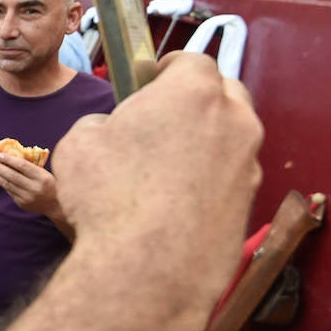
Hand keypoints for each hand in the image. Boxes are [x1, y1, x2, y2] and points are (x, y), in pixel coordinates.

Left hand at [0, 148, 65, 224]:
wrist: (56, 205)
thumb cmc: (49, 184)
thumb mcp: (45, 173)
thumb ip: (31, 166)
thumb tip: (11, 154)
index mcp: (42, 177)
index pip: (23, 166)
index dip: (10, 160)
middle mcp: (34, 188)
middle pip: (12, 176)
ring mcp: (27, 197)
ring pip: (8, 184)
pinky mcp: (22, 203)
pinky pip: (9, 191)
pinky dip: (1, 183)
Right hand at [52, 52, 262, 318]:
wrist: (146, 270)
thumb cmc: (109, 197)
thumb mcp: (80, 142)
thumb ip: (104, 124)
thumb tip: (115, 133)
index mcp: (194, 91)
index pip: (191, 60)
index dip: (168, 69)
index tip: (151, 80)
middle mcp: (234, 121)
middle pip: (223, 95)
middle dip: (197, 102)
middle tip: (162, 122)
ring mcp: (248, 165)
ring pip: (230, 140)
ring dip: (205, 145)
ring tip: (166, 172)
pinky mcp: (249, 206)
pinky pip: (229, 181)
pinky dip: (209, 185)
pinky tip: (176, 208)